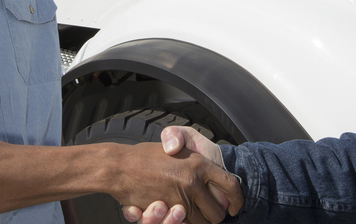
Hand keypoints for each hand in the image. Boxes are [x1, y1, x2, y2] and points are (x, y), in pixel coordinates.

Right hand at [111, 142, 241, 223]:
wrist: (118, 166)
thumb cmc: (145, 156)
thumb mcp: (173, 140)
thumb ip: (190, 144)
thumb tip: (201, 161)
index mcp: (199, 163)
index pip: (231, 185)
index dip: (237, 199)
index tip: (235, 206)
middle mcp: (193, 181)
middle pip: (217, 212)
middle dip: (214, 216)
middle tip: (208, 213)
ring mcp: (180, 198)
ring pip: (201, 223)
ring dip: (196, 222)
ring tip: (186, 212)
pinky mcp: (167, 211)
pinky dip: (179, 223)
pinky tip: (172, 212)